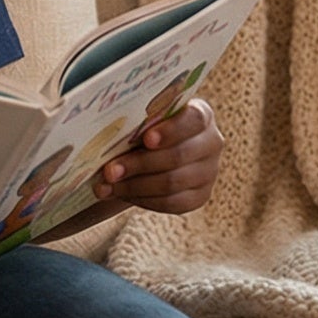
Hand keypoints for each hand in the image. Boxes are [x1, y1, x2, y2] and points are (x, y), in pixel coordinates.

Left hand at [91, 99, 221, 214]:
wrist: (151, 152)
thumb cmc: (143, 127)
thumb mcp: (142, 118)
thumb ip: (136, 120)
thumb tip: (106, 127)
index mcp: (200, 114)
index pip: (194, 120)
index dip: (171, 130)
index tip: (146, 139)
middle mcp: (211, 142)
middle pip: (178, 156)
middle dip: (139, 164)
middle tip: (109, 171)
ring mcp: (208, 172)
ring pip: (172, 183)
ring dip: (134, 186)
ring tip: (106, 185)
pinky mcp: (199, 196)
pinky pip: (172, 203)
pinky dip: (142, 200)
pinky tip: (121, 194)